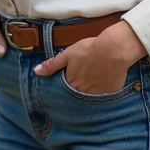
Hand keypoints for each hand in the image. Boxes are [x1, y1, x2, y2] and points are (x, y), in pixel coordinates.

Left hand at [33, 21, 147, 94]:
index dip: (63, 88)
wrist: (114, 50)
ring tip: (89, 87)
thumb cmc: (89, 49)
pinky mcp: (109, 95)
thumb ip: (52, 64)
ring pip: (88, 99)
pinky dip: (100, 94)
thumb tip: (36, 72)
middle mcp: (82, 93)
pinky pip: (102, 98)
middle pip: (75, 96)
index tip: (64, 86)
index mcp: (70, 83)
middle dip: (74, 93)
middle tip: (78, 86)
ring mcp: (96, 96)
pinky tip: (102, 86)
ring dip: (86, 95)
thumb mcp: (68, 54)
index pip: (63, 91)